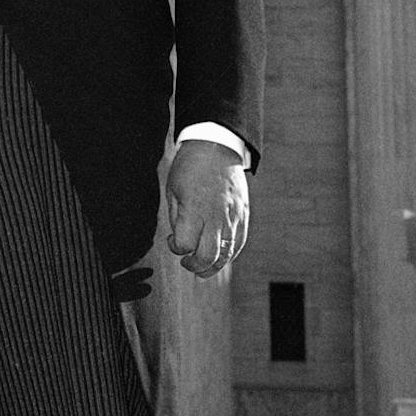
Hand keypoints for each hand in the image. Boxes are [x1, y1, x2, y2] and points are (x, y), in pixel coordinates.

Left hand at [165, 139, 248, 275]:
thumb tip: (180, 241)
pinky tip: (219, 256)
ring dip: (213, 266)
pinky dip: (228, 255)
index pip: (186, 244)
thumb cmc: (189, 168)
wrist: (216, 147)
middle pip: (209, 256)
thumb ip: (177, 218)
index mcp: (195, 209)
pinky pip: (239, 244)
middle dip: (195, 265)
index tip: (172, 240)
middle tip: (186, 263)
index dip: (176, 248)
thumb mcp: (173, 190)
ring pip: (227, 255)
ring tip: (202, 267)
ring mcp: (233, 217)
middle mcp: (217, 216)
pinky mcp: (243, 216)